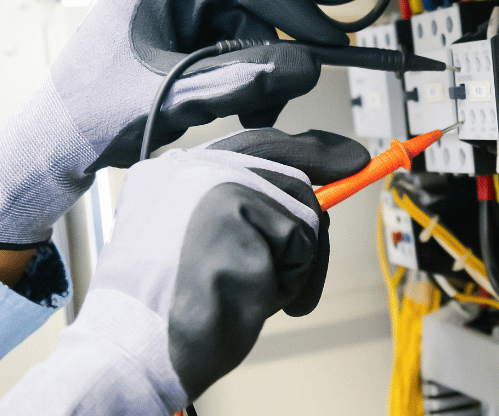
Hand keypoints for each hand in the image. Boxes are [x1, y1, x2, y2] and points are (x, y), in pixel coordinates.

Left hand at [0, 0, 344, 248]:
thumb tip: (307, 68)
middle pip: (243, 9)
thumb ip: (244, 81)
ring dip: (252, 74)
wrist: (51, 150)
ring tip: (250, 115)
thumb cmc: (93, 118)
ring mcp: (163, 19)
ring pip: (236, 35)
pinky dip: (234, 81)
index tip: (324, 40)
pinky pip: (219, 53)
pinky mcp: (166, 46)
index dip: (290, 6)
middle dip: (268, 55)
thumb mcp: (178, 98)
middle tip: (280, 97)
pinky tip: (229, 110)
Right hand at [76, 129, 366, 405]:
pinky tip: (253, 295)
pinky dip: (294, 278)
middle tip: (360, 164)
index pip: (250, 146)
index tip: (346, 155)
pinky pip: (301, 241)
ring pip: (300, 208)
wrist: (138, 351)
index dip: (306, 150)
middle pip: (284, 162)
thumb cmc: (172, 315)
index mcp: (168, 177)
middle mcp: (185, 167)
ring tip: (254, 290)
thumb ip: (244, 217)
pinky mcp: (235, 208)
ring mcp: (209, 184)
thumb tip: (315, 204)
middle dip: (325, 178)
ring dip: (296, 261)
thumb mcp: (204, 250)